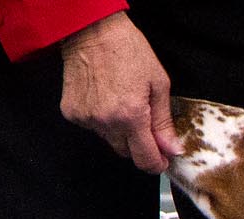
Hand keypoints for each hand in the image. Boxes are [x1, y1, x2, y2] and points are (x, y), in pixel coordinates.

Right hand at [59, 13, 181, 173]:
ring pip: (110, 140)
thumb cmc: (128, 51)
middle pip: (127, 153)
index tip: (162, 160)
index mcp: (131, 116)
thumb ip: (164, 122)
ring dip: (120, 131)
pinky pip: (93, 128)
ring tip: (122, 102)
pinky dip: (101, 120)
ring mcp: (86, 118)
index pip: (144, 159)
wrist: (92, 31)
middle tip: (144, 121)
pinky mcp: (72, 113)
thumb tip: (171, 149)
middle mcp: (106, 122)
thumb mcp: (158, 84)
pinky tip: (105, 99)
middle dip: (139, 144)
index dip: (156, 164)